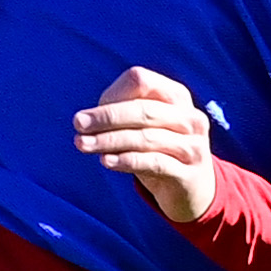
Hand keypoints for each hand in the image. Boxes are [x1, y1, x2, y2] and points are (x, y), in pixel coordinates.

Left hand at [72, 66, 217, 225]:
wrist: (193, 187)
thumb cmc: (158, 148)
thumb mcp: (144, 126)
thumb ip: (121, 114)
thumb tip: (88, 119)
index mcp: (177, 96)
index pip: (143, 82)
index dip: (114, 95)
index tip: (87, 114)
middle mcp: (190, 118)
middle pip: (144, 110)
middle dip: (107, 118)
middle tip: (78, 125)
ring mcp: (193, 145)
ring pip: (146, 138)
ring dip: (110, 141)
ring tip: (83, 145)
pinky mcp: (188, 173)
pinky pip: (154, 163)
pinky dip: (127, 160)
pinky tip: (106, 161)